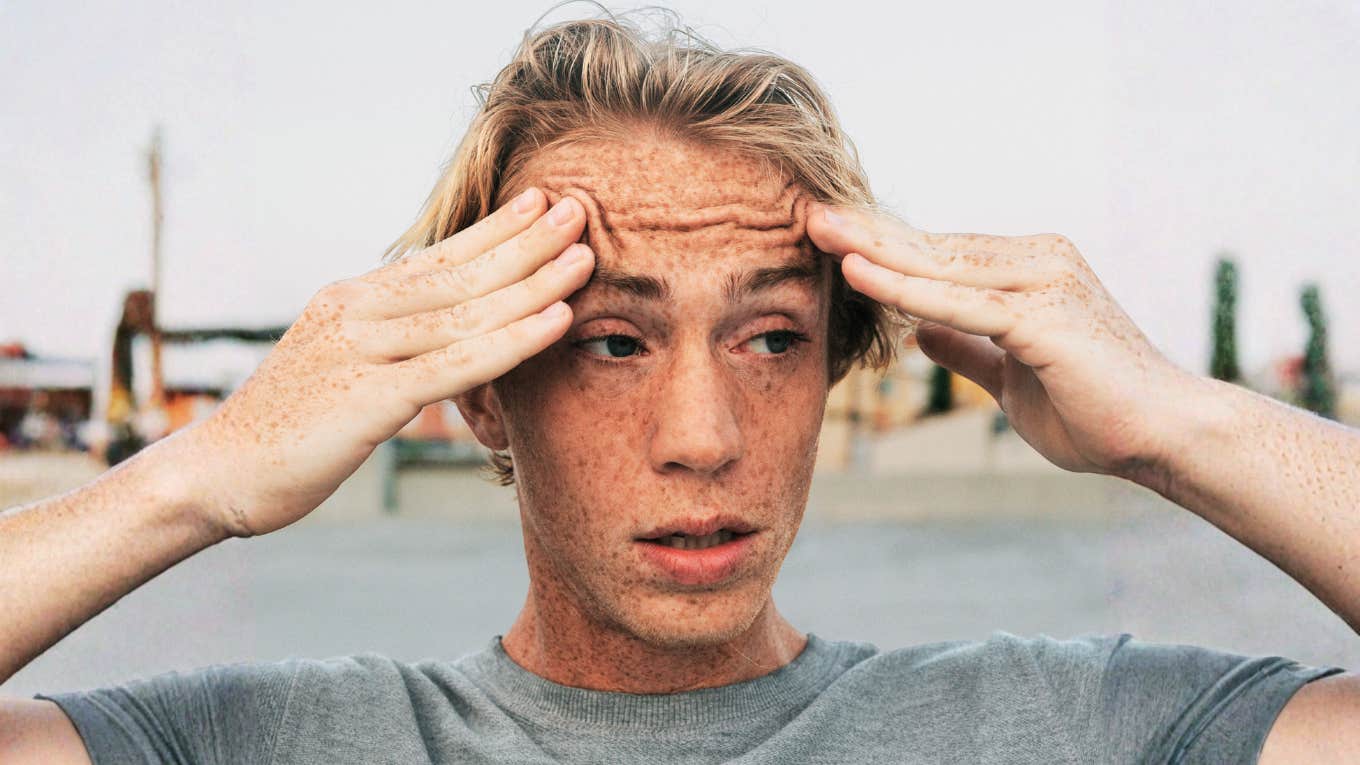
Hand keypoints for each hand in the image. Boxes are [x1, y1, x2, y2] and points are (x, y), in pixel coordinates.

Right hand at [179, 188, 592, 536]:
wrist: (217, 473)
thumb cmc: (286, 427)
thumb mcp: (337, 365)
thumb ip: (384, 340)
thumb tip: (435, 329)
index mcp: (351, 300)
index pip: (436, 257)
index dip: (494, 230)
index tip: (541, 203)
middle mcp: (357, 312)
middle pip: (459, 273)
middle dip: (526, 242)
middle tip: (581, 209)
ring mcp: (361, 350)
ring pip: (466, 311)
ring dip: (534, 282)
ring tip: (584, 256)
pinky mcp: (368, 398)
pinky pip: (457, 364)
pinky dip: (513, 340)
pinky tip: (556, 321)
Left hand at [806, 203, 1196, 479]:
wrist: (1163, 436)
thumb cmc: (1094, 409)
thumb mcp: (1011, 376)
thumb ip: (968, 349)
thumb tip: (919, 332)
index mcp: (1028, 271)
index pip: (941, 254)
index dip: (884, 246)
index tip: (831, 236)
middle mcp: (1037, 261)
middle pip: (934, 246)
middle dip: (868, 232)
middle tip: (806, 212)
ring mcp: (1043, 282)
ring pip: (940, 264)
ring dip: (874, 248)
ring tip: (818, 229)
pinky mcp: (1045, 316)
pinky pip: (959, 301)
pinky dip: (906, 288)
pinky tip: (860, 275)